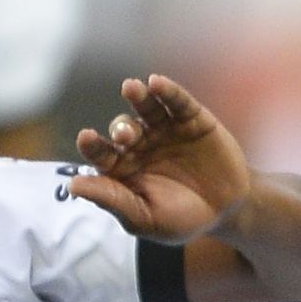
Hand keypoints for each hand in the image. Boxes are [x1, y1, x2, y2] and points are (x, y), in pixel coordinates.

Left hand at [68, 75, 252, 242]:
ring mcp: (165, 129)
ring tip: (132, 88)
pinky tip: (157, 83)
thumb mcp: (145, 218)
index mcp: (122, 168)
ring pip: (147, 108)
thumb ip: (113, 200)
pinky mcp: (191, 118)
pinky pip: (177, 101)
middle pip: (123, 128)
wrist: (227, 211)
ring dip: (138, 97)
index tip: (86, 138)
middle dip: (122, 128)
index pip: (101, 154)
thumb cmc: (180, 219)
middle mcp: (140, 144)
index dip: (92, 145)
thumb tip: (73, 185)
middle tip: (126, 134)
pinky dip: (168, 91)